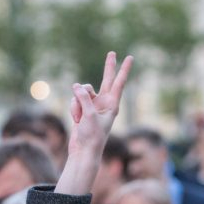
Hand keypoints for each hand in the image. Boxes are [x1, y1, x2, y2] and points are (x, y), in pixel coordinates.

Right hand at [56, 52, 133, 195]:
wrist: (83, 151)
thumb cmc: (91, 136)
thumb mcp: (88, 115)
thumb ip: (83, 97)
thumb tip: (76, 85)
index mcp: (112, 105)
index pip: (119, 83)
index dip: (123, 70)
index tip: (130, 58)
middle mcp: (104, 103)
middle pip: (106, 80)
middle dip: (108, 67)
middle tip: (113, 52)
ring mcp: (93, 105)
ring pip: (82, 92)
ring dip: (77, 103)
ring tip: (80, 118)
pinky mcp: (83, 109)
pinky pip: (74, 101)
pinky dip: (73, 109)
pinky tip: (76, 120)